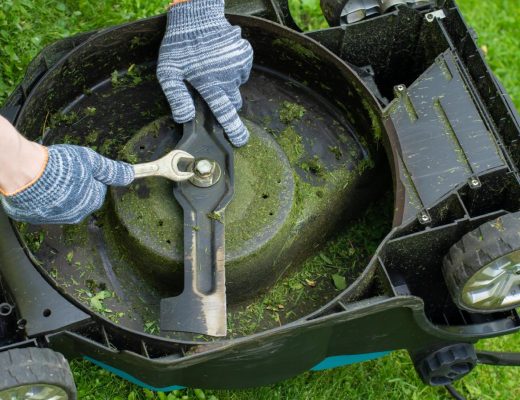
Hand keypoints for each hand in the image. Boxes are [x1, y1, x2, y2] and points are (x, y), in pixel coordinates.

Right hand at [1, 145, 133, 223]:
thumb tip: (130, 174)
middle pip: (82, 196)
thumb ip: (112, 170)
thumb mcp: (91, 161)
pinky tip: (39, 185)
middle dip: (76, 184)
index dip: (90, 175)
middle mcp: (76, 214)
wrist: (25, 174)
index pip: (98, 188)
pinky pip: (45, 206)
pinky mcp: (37, 218)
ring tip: (51, 177)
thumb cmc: (60, 166)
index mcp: (92, 202)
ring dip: (60, 192)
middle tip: (65, 170)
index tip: (81, 167)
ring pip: (63, 202)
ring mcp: (56, 218)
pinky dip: (44, 197)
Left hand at [157, 0, 253, 146]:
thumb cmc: (179, 44)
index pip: (225, 114)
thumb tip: (184, 118)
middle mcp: (229, 77)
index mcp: (211, 85)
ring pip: (236, 85)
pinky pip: (241, 70)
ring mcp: (239, 65)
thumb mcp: (168, 72)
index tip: (241, 140)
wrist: (197, 15)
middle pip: (233, 102)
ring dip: (227, 83)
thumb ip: (176, 97)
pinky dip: (232, 69)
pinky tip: (219, 59)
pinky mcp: (245, 55)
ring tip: (211, 68)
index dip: (234, 130)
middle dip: (224, 101)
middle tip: (210, 89)